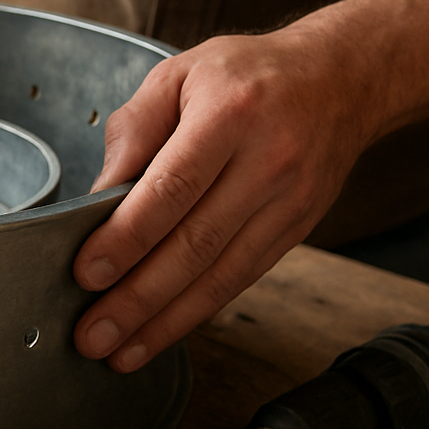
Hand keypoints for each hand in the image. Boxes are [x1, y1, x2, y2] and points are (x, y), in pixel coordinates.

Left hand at [72, 24, 378, 372]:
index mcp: (229, 114)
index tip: (87, 274)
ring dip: (165, 321)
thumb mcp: (180, 75)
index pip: (172, 186)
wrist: (341, 79)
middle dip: (137, 298)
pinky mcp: (297, 230)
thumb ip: (134, 130)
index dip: (128, 236)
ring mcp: (288, 202)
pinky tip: (162, 333)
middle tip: (91, 335)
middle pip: (195, 243)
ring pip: (221, 274)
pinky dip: (198, 312)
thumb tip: (98, 197)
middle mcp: (266, 162)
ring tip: (119, 353)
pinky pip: (242, 279)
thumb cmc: (247, 75)